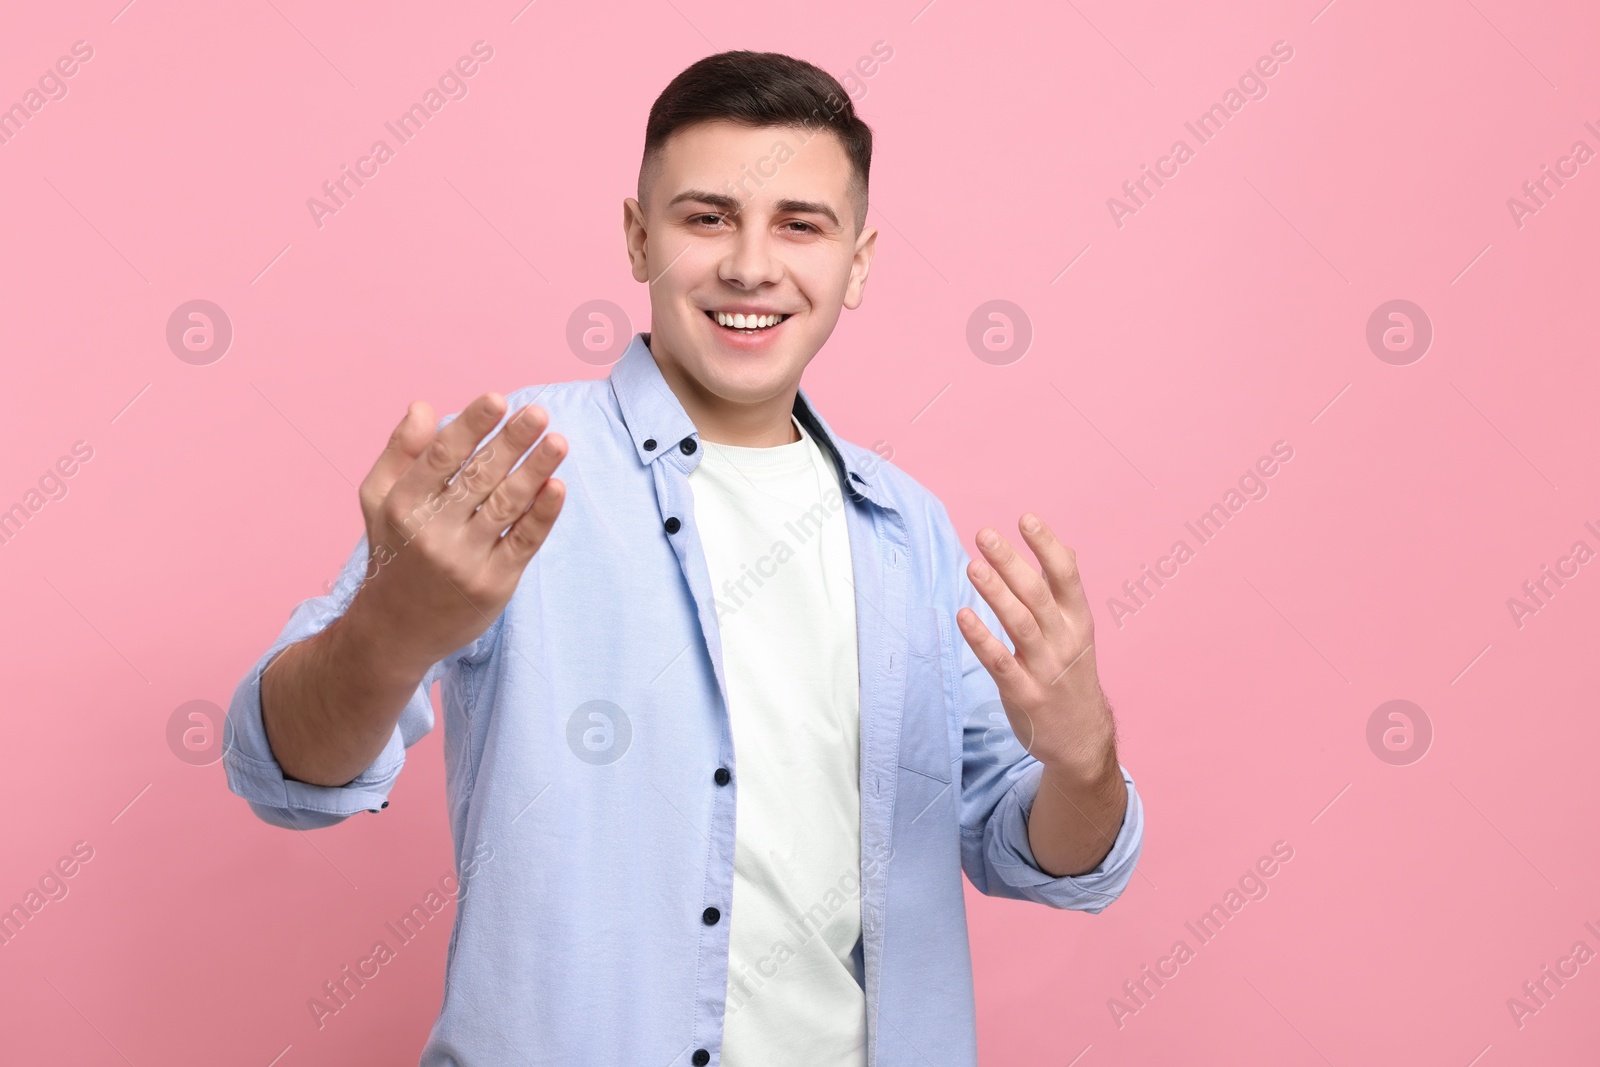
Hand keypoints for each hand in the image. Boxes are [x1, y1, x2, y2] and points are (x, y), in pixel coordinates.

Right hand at [348, 393, 567, 667]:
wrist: (395, 631)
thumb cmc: (393, 553)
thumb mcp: (378, 501)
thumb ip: (400, 452)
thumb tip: (424, 406)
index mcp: (404, 505)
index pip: (442, 456)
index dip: (471, 426)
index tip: (497, 400)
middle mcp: (432, 532)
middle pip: (479, 476)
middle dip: (511, 442)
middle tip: (539, 413)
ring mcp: (464, 560)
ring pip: (506, 506)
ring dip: (536, 470)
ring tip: (558, 441)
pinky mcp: (493, 584)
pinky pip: (524, 542)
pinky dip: (543, 514)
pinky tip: (558, 485)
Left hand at [957, 513, 1113, 774]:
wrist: (1081, 738)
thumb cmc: (1071, 673)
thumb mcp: (1078, 631)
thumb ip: (1065, 591)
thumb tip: (1060, 545)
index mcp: (1079, 620)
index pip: (1066, 575)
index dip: (1046, 545)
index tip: (1025, 518)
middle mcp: (1065, 640)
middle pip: (1037, 593)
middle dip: (1011, 561)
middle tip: (984, 534)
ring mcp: (1045, 668)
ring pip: (1020, 623)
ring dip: (996, 593)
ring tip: (972, 565)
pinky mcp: (1024, 693)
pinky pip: (1000, 662)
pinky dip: (981, 638)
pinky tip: (963, 615)